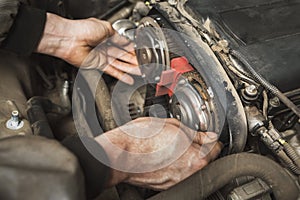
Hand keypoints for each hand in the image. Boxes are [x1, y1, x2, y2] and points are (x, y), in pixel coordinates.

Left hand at [37, 13, 139, 84]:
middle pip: (124, 55)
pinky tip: (129, 78)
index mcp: (108, 36)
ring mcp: (102, 57)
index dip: (134, 49)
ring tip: (141, 72)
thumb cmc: (82, 29)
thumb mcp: (105, 28)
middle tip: (144, 65)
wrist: (69, 39)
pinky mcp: (99, 65)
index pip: (125, 44)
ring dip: (131, 69)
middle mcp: (106, 47)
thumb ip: (118, 36)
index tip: (142, 54)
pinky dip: (121, 75)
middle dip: (135, 60)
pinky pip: (112, 71)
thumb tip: (128, 41)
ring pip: (120, 64)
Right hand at [95, 117, 221, 189]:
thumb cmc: (140, 138)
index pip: (216, 147)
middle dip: (198, 148)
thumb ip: (194, 133)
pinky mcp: (165, 185)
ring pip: (189, 167)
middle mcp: (188, 173)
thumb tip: (206, 136)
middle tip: (186, 137)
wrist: (120, 154)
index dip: (211, 138)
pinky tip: (162, 154)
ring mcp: (176, 181)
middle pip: (204, 159)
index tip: (206, 135)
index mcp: (195, 157)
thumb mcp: (171, 126)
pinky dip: (173, 164)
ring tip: (171, 145)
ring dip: (185, 156)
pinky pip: (176, 173)